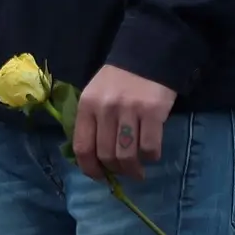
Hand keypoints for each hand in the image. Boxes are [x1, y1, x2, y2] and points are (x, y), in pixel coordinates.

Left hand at [73, 64, 175, 181]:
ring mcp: (129, 111)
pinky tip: (151, 154)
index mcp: (86, 105)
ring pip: (127, 155)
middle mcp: (105, 109)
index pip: (82, 146)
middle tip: (124, 172)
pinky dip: (151, 157)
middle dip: (116, 171)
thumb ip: (92, 122)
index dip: (90, 168)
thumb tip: (93, 158)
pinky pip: (150, 148)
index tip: (99, 176)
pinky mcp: (152, 112)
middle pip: (106, 155)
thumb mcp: (95, 96)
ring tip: (138, 170)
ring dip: (133, 170)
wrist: (146, 57)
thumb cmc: (118, 81)